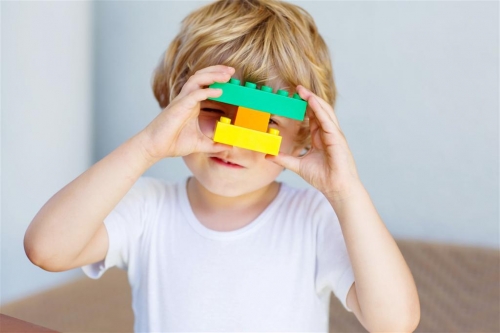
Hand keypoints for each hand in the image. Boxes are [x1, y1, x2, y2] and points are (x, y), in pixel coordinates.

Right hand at [140, 65, 233, 160]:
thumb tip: (229, 147)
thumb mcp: (200, 144)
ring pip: (197, 79)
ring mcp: (182, 101)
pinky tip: (219, 91)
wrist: (156, 148)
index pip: (205, 84)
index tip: (231, 77)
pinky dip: (206, 91)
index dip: (217, 78)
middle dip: (217, 71)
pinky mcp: (179, 107)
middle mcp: (187, 99)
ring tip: (226, 75)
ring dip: (213, 75)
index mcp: (192, 104)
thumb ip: (214, 144)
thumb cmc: (173, 143)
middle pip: (202, 76)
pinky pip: (194, 94)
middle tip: (232, 71)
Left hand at [266, 85, 361, 200]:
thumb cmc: (322, 178)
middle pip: (319, 110)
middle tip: (297, 88)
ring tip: (303, 90)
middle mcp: (328, 134)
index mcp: (320, 138)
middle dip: (309, 98)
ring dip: (314, 99)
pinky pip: (327, 120)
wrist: (335, 188)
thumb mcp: (297, 165)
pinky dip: (319, 109)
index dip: (305, 106)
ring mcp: (334, 135)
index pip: (313, 117)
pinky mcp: (337, 138)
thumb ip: (284, 159)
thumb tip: (268, 155)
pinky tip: (312, 101)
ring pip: (324, 111)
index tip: (295, 97)